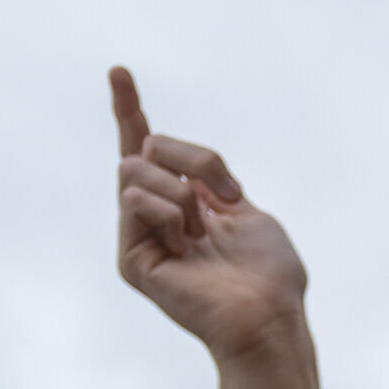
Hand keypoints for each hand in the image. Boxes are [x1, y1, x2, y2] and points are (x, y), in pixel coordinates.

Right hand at [110, 68, 307, 364]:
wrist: (267, 317)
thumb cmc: (270, 274)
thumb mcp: (247, 211)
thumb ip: (210, 182)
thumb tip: (175, 166)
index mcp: (185, 204)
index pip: (150, 149)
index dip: (131, 110)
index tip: (118, 71)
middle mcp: (156, 217)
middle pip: (150, 145)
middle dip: (198, 160)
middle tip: (228, 201)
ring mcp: (139, 236)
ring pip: (134, 168)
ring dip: (182, 194)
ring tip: (203, 236)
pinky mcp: (129, 257)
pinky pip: (134, 199)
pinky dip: (169, 213)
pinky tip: (188, 248)